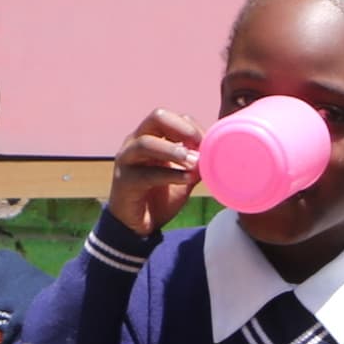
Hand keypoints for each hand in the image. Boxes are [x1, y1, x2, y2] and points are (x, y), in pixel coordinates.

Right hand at [106, 111, 203, 237]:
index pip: (172, 118)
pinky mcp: (125, 181)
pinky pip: (147, 174)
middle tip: (199, 143)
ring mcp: (127, 160)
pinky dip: (170, 175)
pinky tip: (187, 179)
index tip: (209, 143)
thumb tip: (219, 154)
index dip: (192, 127)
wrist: (139, 226)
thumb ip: (197, 164)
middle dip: (182, 128)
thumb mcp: (184, 176)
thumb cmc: (160, 195)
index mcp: (151, 137)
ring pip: (146, 143)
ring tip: (194, 161)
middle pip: (156, 117)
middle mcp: (135, 142)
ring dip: (174, 150)